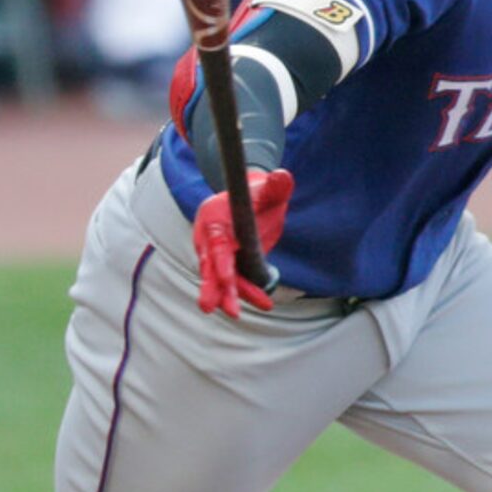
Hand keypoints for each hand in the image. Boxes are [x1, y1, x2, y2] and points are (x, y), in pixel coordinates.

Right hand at [192, 169, 293, 317]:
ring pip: (219, 278)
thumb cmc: (260, 193)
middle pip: (210, 265)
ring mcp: (214, 252)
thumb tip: (282, 177)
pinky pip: (232, 281)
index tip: (227, 278)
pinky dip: (243, 293)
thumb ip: (276, 186)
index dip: (220, 260)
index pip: (216, 241)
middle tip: (213, 308)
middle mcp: (208, 235)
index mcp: (214, 215)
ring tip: (235, 314)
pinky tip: (263, 303)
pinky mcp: (225, 263)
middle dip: (215, 287)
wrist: (253, 199)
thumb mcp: (270, 189)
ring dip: (227, 296)